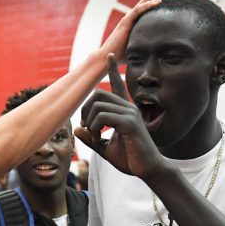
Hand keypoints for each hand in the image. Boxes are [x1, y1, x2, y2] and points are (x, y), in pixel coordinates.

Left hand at [76, 55, 163, 178]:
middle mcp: (128, 107)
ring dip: (89, 122)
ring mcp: (130, 113)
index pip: (118, 84)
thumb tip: (76, 129)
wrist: (148, 170)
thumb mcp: (105, 148)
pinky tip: (99, 138)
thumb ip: (91, 138)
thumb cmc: (130, 159)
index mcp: (124, 111)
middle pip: (98, 93)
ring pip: (98, 105)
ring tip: (94, 136)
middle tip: (86, 127)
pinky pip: (103, 117)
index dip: (112, 69)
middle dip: (85, 109)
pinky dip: (94, 128)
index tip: (108, 55)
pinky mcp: (130, 123)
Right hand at [100, 0, 181, 61]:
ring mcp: (131, 16)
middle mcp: (138, 14)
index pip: (161, 4)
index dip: (175, 0)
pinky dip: (149, 4)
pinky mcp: (126, 21)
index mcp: (144, 18)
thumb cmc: (125, 56)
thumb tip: (173, 52)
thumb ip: (156, 44)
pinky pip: (138, 9)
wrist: (109, 59)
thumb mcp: (146, 48)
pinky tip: (160, 2)